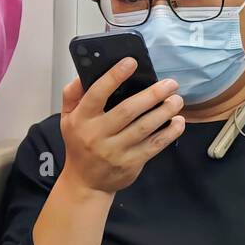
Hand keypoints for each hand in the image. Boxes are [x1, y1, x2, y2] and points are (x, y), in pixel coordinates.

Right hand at [58, 58, 185, 194]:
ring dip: (165, 111)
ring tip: (177, 100)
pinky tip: (178, 122)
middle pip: (128, 110)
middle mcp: (97, 134)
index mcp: (81, 119)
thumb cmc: (79, 143)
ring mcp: (115, 150)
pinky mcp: (131, 162)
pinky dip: (169, 132)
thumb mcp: (67, 119)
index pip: (96, 94)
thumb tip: (84, 74)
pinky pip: (155, 144)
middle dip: (152, 94)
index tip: (131, 62)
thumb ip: (72, 95)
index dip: (113, 77)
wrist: (85, 181)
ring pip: (144, 127)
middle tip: (170, 83)